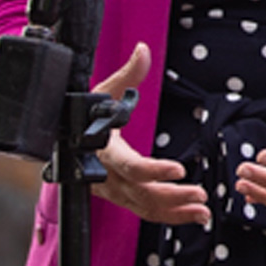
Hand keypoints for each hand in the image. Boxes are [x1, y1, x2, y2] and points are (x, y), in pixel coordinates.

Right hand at [87, 43, 210, 225]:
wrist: (62, 138)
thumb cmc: (84, 113)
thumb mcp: (103, 91)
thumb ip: (127, 74)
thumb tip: (143, 50)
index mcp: (104, 152)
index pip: (131, 168)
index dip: (155, 171)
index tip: (180, 170)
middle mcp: (107, 177)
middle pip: (142, 194)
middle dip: (173, 197)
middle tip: (201, 195)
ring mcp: (112, 191)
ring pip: (144, 207)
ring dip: (175, 211)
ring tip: (203, 211)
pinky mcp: (119, 197)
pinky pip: (144, 211)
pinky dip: (168, 216)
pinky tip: (192, 214)